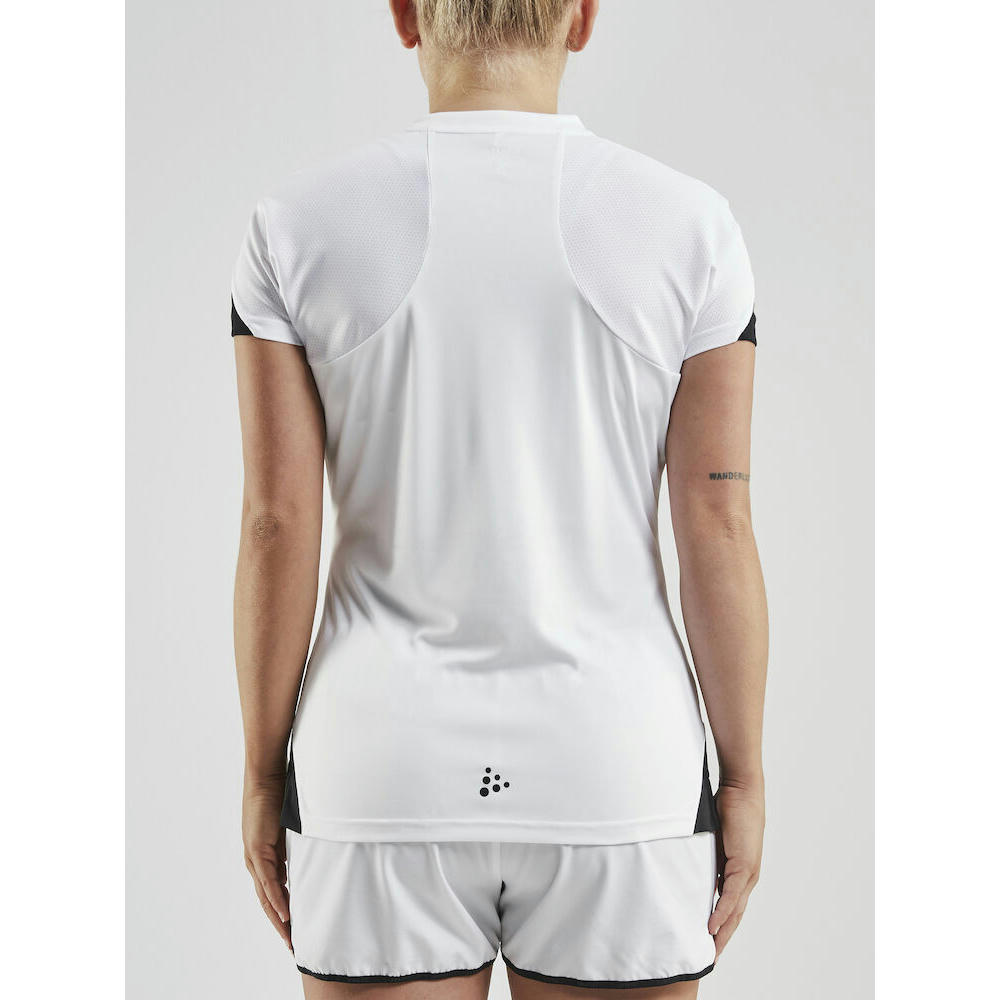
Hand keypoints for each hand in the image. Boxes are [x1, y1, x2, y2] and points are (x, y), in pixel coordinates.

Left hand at [242, 774, 291, 949]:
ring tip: (290, 938)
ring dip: (278, 919)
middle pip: (267, 902)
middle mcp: (256, 862)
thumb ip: (294, 846)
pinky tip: (286, 914)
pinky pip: (269, 881)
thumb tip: (305, 861)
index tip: (295, 930)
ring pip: (266, 897)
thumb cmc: (279, 796)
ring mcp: (255, 857)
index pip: (273, 892)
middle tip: (292, 945)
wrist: (266, 778)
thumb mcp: (290, 828)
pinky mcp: (257, 850)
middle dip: (280, 925)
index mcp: (264, 857)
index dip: (283, 912)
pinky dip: (278, 900)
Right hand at [708, 779, 763, 958]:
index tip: (707, 944)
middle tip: (709, 959)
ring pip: (734, 911)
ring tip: (710, 951)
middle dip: (722, 939)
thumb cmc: (727, 810)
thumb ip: (704, 857)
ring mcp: (747, 873)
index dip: (721, 927)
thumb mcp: (712, 841)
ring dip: (722, 933)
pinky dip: (722, 912)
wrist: (742, 792)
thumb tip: (687, 868)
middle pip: (734, 917)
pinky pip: (731, 895)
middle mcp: (747, 878)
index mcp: (739, 873)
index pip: (730, 907)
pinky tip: (712, 927)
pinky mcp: (744, 865)